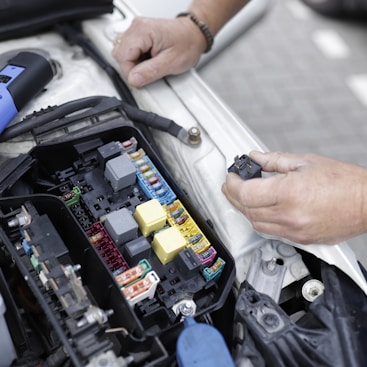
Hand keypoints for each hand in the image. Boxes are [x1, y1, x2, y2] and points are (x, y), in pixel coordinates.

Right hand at [112, 16, 206, 86]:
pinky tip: (147, 60)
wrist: (194, 35)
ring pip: (122, 52)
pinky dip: (136, 59)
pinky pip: (128, 50)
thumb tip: (133, 79)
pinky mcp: (138, 34)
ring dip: (133, 63)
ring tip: (150, 64)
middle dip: (132, 68)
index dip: (130, 72)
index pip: (122, 56)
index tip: (141, 79)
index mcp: (143, 31)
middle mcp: (137, 27)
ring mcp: (136, 29)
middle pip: (120, 54)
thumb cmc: (187, 44)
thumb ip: (150, 72)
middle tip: (148, 71)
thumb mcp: (171, 63)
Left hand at [222, 151, 366, 244]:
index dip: (232, 184)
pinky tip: (261, 208)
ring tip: (245, 195)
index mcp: (289, 193)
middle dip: (234, 195)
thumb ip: (274, 160)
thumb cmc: (345, 182)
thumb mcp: (306, 162)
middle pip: (247, 209)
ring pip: (255, 224)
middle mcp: (290, 215)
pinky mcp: (300, 239)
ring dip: (245, 209)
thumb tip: (255, 158)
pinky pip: (270, 232)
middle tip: (232, 183)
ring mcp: (295, 231)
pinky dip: (260, 219)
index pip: (246, 193)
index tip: (231, 176)